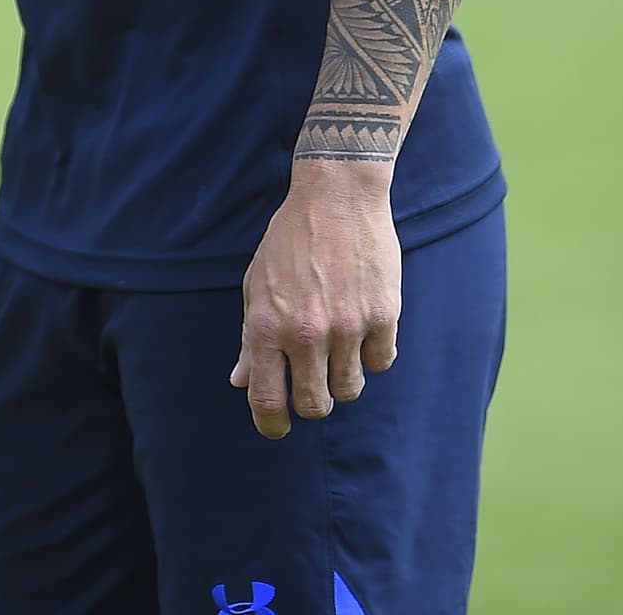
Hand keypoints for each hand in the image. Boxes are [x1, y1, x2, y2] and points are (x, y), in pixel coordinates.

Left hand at [230, 163, 399, 437]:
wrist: (336, 196)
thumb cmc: (290, 240)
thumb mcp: (257, 283)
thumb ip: (249, 337)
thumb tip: (240, 382)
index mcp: (266, 325)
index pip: (267, 400)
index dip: (271, 424)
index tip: (278, 426)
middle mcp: (305, 332)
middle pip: (314, 405)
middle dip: (312, 403)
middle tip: (313, 384)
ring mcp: (346, 326)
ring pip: (349, 390)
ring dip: (343, 378)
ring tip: (339, 346)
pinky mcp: (382, 315)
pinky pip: (381, 363)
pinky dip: (373, 354)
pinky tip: (364, 327)